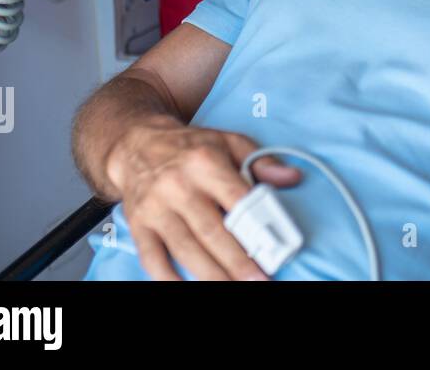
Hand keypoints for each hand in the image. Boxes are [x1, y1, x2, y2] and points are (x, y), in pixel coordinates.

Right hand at [105, 116, 302, 279]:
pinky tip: (186, 286)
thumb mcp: (229, 141)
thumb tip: (292, 178)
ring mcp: (155, 208)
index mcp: (206, 163)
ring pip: (186, 249)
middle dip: (237, 262)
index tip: (273, 250)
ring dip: (211, 275)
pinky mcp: (138, 224)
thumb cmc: (191, 146)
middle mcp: (178, 186)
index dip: (256, 227)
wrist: (136, 144)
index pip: (236, 200)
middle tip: (257, 279)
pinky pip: (152, 258)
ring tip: (232, 288)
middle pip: (212, 232)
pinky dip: (168, 278)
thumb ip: (262, 161)